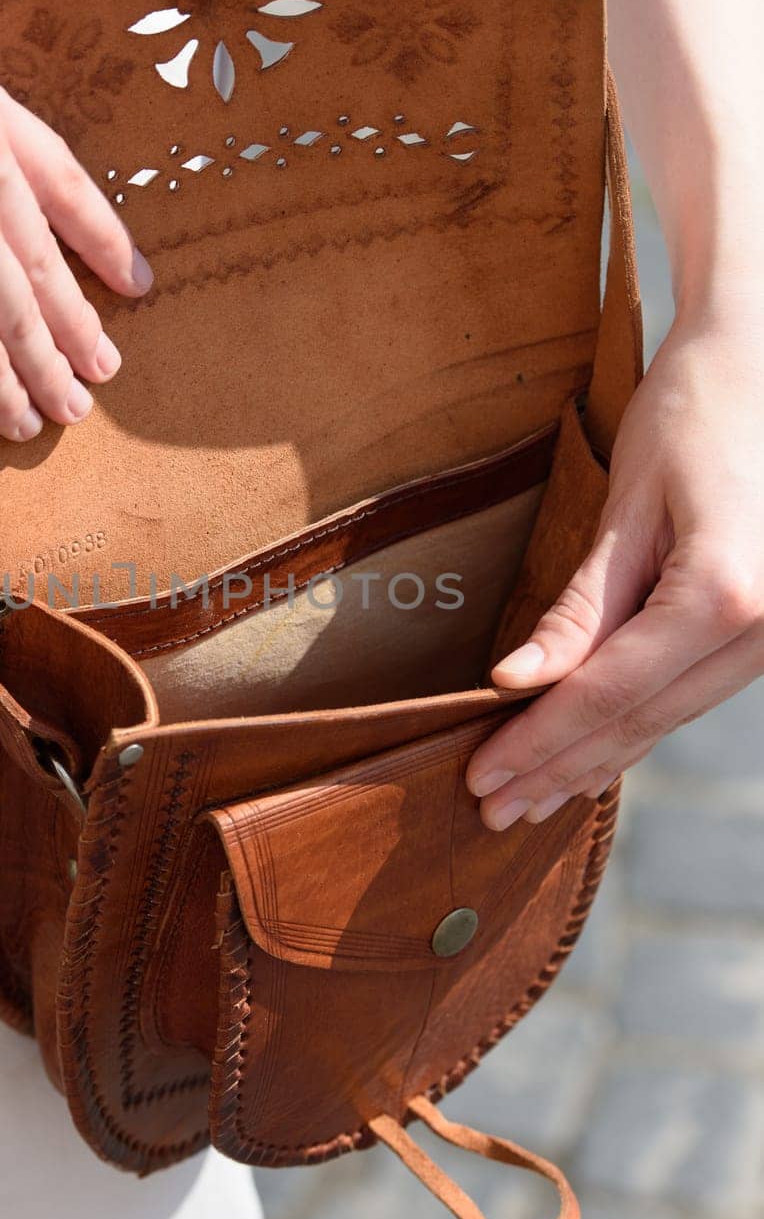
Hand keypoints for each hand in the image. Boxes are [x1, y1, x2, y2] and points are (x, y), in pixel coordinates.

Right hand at [0, 43, 151, 439]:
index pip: (60, 176)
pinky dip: (5, 398)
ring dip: (49, 373)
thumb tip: (9, 235)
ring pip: (25, 320)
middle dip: (77, 324)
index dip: (102, 238)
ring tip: (69, 402)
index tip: (130, 276)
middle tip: (102, 360)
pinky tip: (16, 417)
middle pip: (43, 259)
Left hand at [466, 311, 763, 830]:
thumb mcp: (628, 506)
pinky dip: (633, 725)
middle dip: (558, 766)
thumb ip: (581, 607)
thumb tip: (516, 683)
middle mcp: (763, 629)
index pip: (610, 692)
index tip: (482, 773)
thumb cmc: (694, 411)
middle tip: (490, 807)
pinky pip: (689, 691)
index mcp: (727, 594)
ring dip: (595, 759)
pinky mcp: (763, 629)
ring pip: (667, 716)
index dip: (540, 739)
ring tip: (529, 798)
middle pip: (639, 718)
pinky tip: (591, 757)